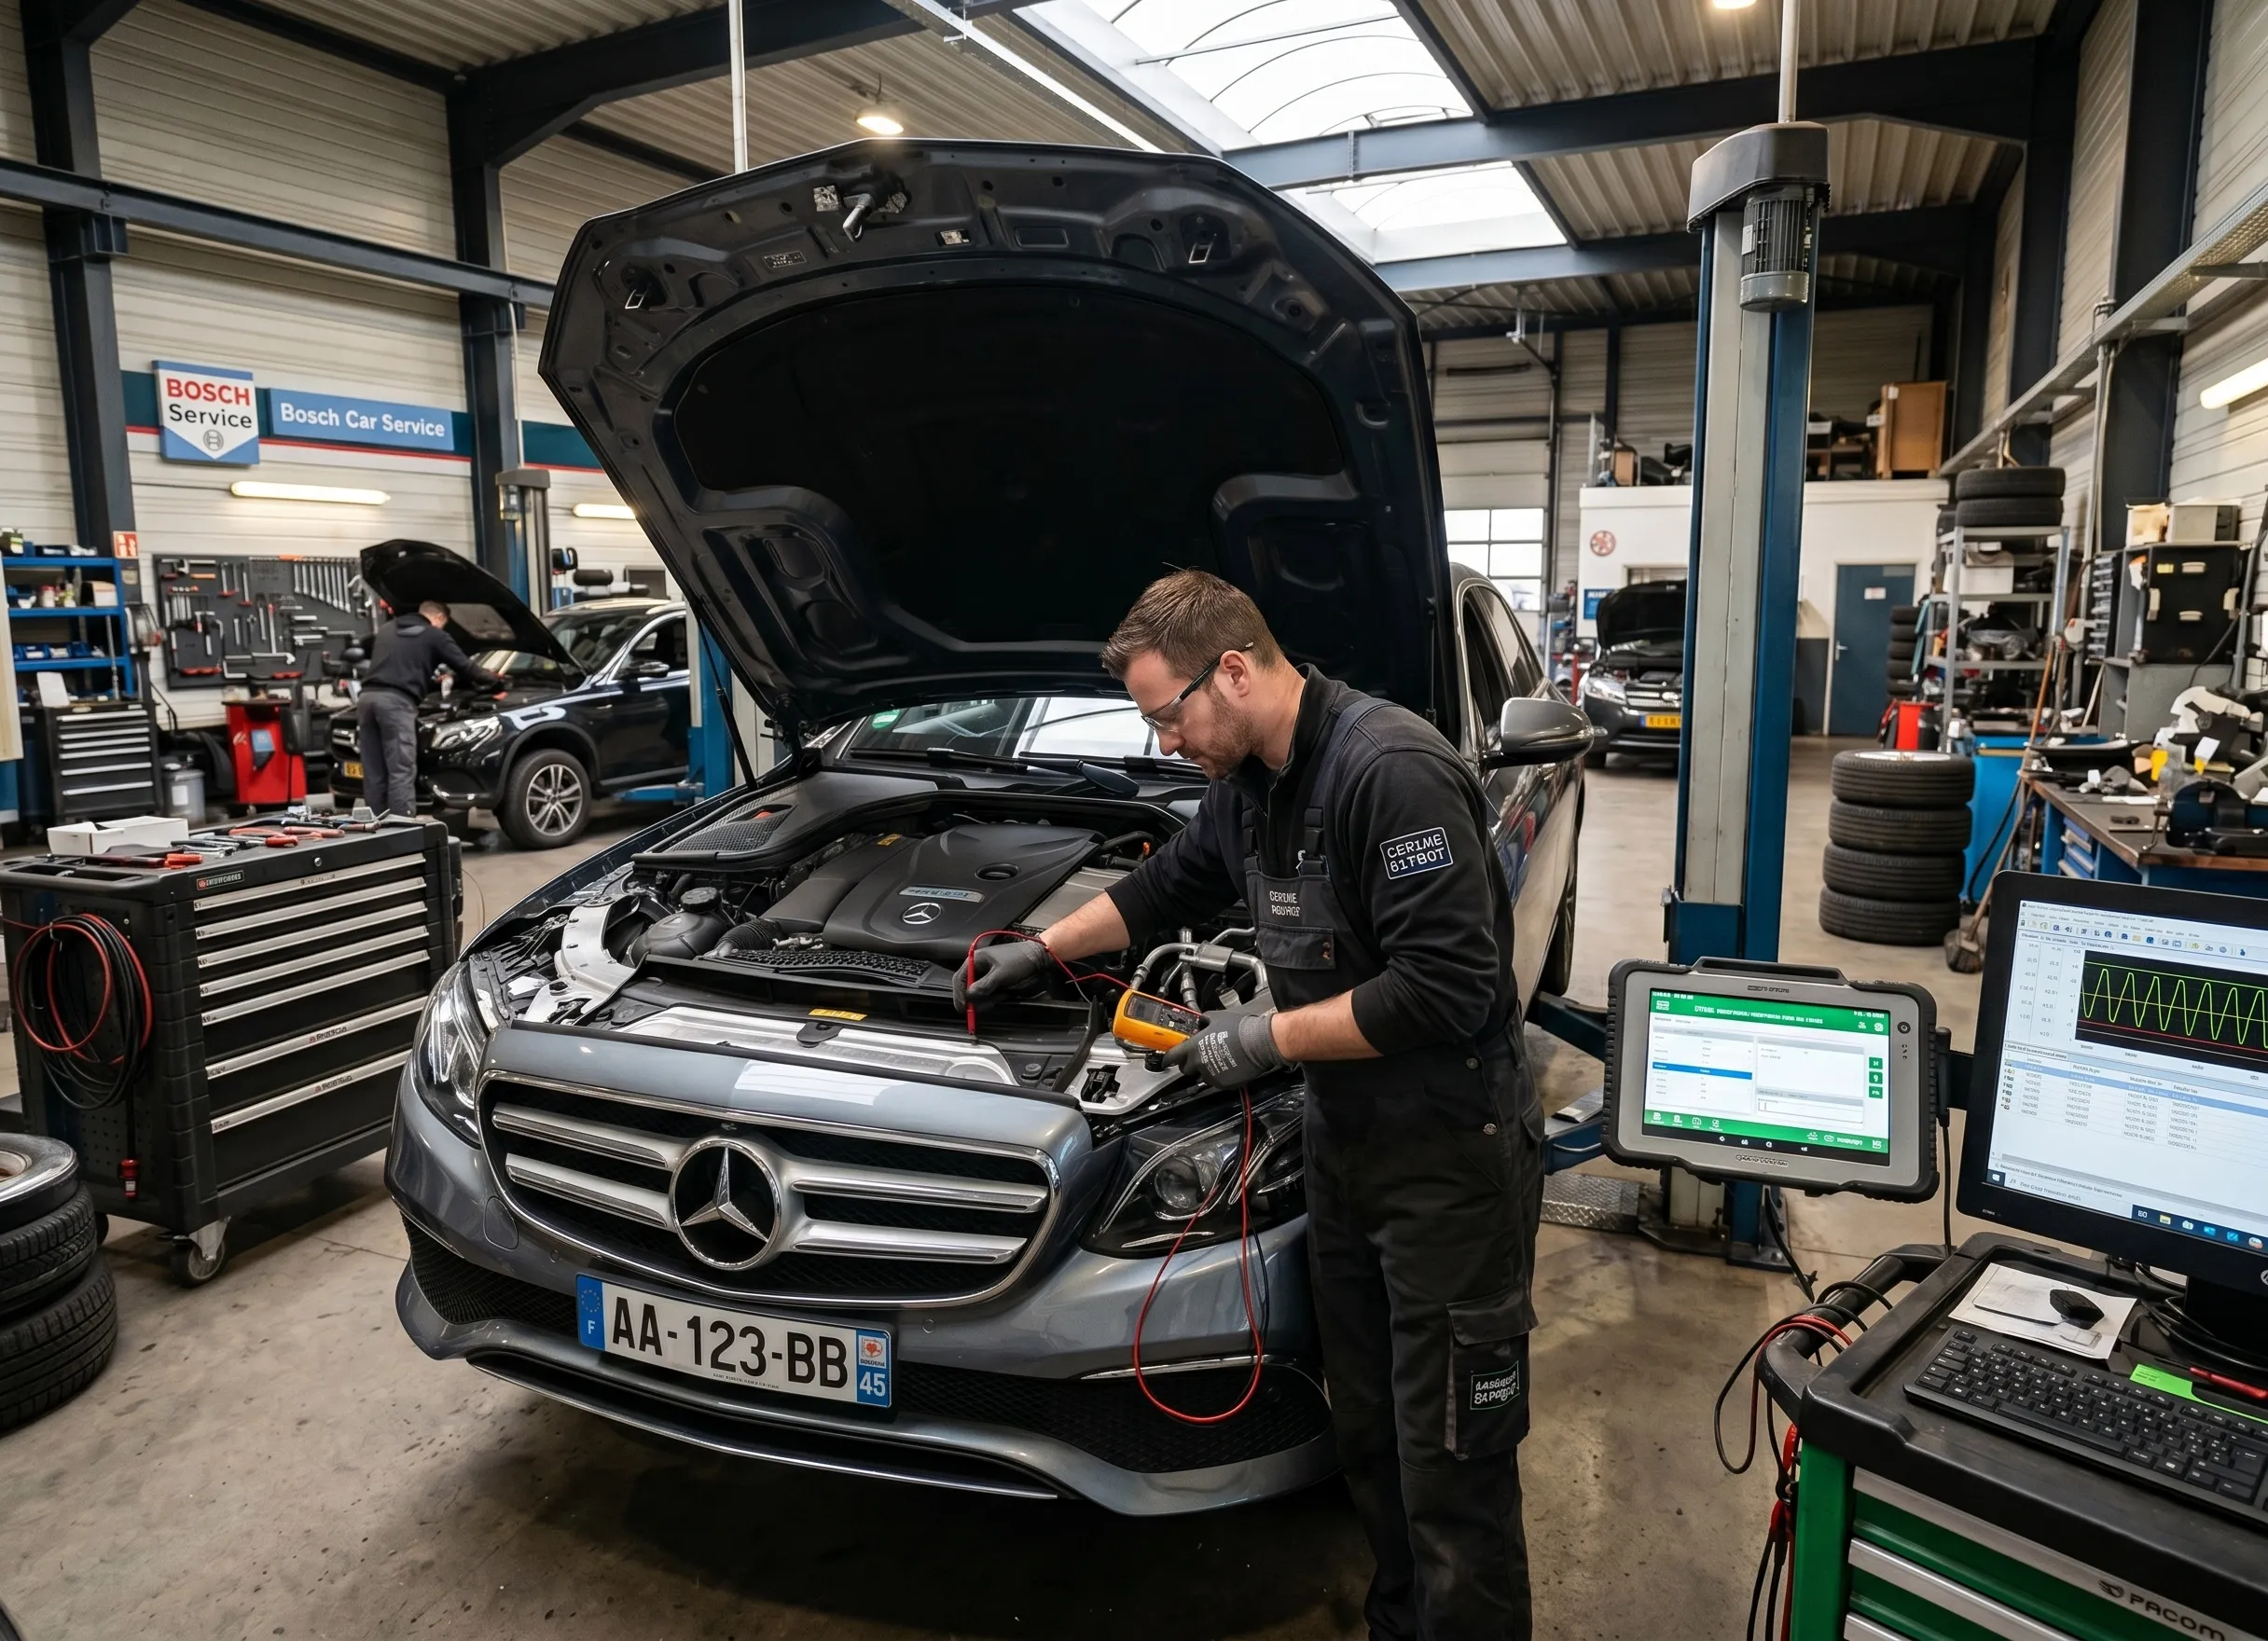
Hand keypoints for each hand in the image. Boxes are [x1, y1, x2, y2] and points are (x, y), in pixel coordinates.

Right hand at [952, 938, 1055, 1008]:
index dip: (960, 995)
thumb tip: (968, 997)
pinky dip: (994, 999)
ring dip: (988, 999)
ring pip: (978, 995)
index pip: (960, 980)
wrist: (1038, 959)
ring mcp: (987, 977)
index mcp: (975, 960)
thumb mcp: (1000, 974)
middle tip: (988, 1005)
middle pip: (967, 989)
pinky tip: (1005, 995)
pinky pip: (988, 996)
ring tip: (1003, 995)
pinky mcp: (995, 984)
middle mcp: (978, 968)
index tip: (965, 1008)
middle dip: (976, 999)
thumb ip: (983, 986)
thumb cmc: (1019, 961)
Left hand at [1162, 1010, 1284, 1089]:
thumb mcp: (1217, 1017)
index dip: (1169, 1058)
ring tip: (1218, 1060)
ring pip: (1202, 1076)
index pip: (1173, 1056)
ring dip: (1206, 1070)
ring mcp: (1211, 1076)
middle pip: (1185, 1069)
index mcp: (1194, 1047)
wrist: (1258, 1042)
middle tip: (1199, 1056)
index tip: (1167, 1059)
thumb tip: (1201, 1023)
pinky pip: (1216, 1082)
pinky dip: (1219, 1076)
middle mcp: (1199, 1063)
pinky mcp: (1223, 1084)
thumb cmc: (1239, 1029)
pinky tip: (1228, 1066)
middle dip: (1190, 1063)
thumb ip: (1204, 1021)